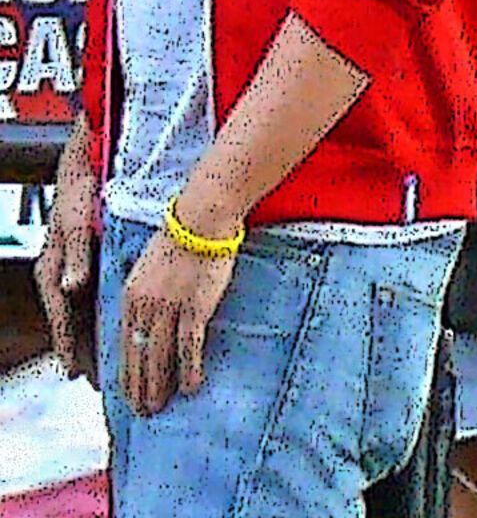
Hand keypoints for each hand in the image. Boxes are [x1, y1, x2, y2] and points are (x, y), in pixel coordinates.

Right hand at [34, 121, 96, 379]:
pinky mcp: (87, 263)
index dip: (70, 346)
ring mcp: (72, 272)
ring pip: (81, 314)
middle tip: (99, 383)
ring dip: (93, 339)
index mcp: (52, 272)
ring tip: (108, 368)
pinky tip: (117, 329)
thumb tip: (72, 287)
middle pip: (70, 324)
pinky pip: (92, 298)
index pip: (60, 319)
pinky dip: (101, 316)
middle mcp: (60, 277)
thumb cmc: (79, 194)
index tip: (78, 373)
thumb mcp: (75, 222)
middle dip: (83, 352)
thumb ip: (74, 254)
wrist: (85, 167)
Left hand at [119, 228, 237, 415]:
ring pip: (158, 357)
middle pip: (137, 357)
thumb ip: (143, 293)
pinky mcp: (194, 308)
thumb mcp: (147, 266)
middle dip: (138, 387)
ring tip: (159, 406)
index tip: (126, 391)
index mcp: (129, 297)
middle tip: (142, 411)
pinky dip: (188, 369)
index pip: (121, 345)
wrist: (201, 219)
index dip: (124, 372)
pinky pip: (189, 346)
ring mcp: (168, 309)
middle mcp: (144, 308)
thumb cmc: (179, 235)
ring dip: (158, 386)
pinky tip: (190, 385)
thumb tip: (145, 319)